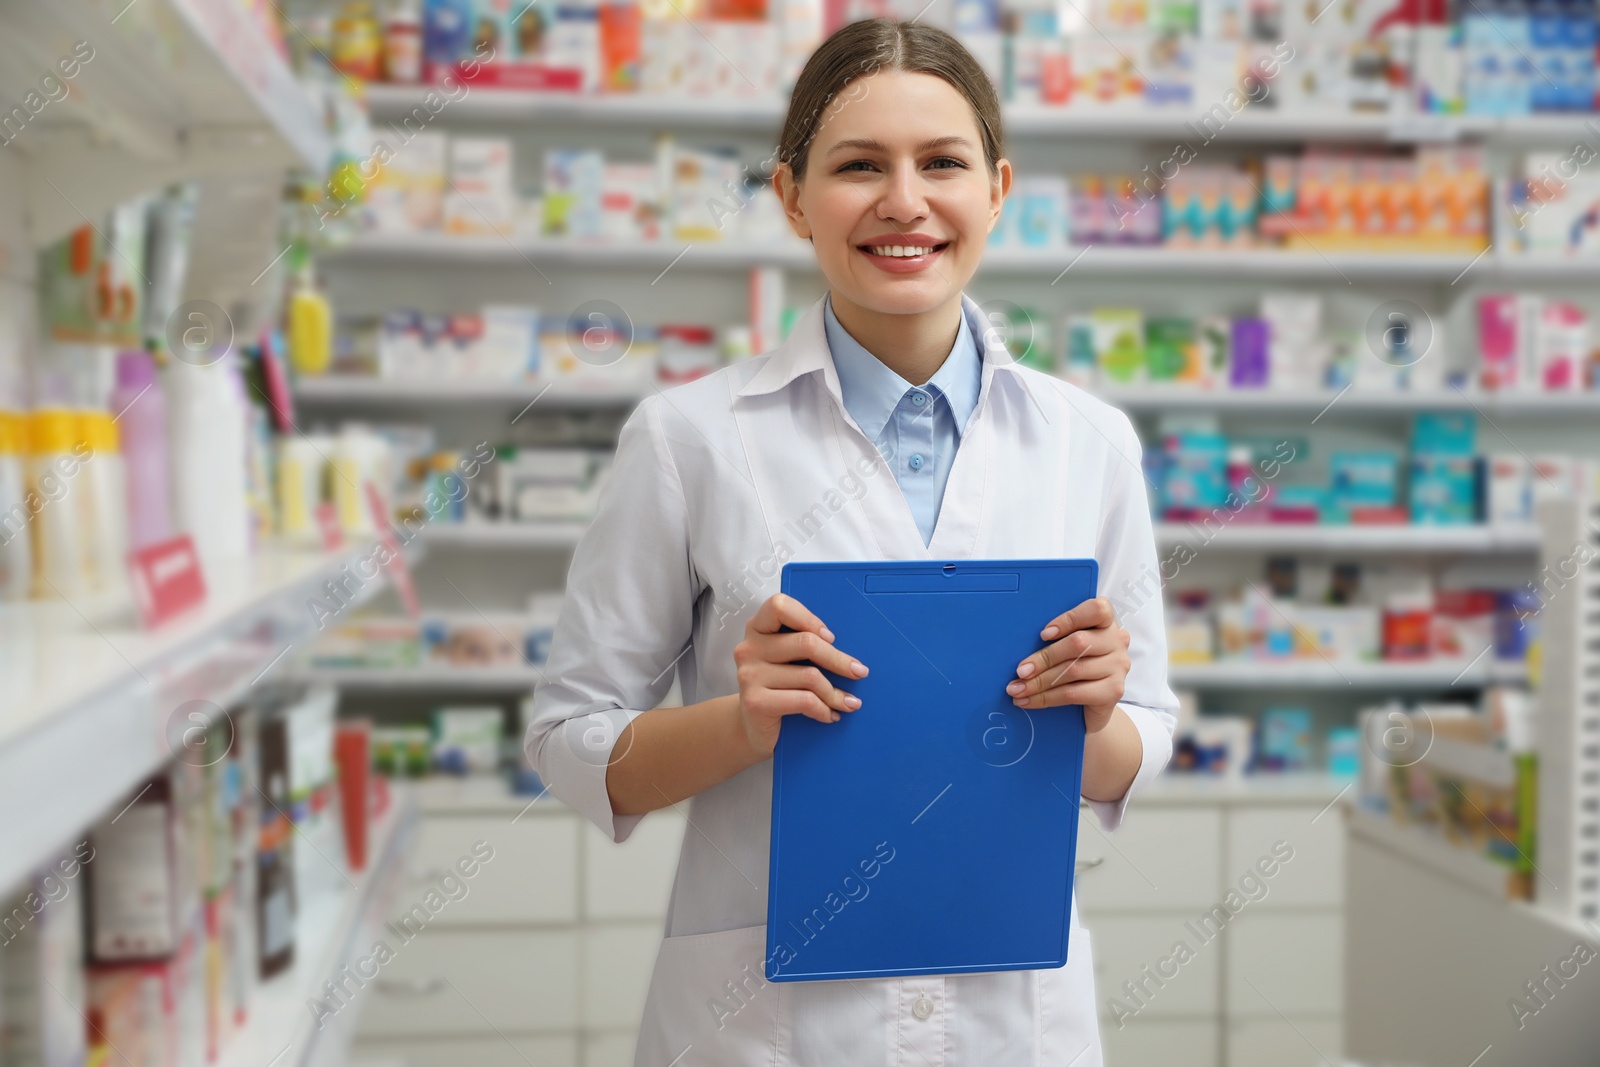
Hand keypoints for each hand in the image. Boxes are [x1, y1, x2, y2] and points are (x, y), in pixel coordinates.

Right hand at [733, 593, 868, 757]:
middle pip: (805, 642)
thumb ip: (803, 646)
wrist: (753, 727)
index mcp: (757, 628)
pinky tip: (830, 715)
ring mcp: (749, 675)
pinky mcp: (755, 702)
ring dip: (835, 693)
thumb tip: (849, 654)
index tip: (830, 637)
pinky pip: (804, 701)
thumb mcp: (787, 661)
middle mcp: (749, 648)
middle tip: (859, 672)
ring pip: (809, 676)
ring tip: (848, 703)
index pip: (779, 605)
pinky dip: (824, 709)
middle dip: (839, 660)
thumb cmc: (778, 689)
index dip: (809, 619)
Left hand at [1005, 597, 1129, 732]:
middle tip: (1020, 670)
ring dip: (1039, 682)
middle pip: (1078, 643)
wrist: (1090, 704)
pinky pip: (1074, 693)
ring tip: (1017, 688)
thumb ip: (1055, 637)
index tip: (1043, 634)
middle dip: (1044, 658)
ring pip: (1073, 670)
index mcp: (1106, 621)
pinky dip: (1046, 698)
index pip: (1096, 610)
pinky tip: (1029, 701)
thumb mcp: (1067, 646)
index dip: (1069, 619)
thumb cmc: (1074, 665)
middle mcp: (1117, 640)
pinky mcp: (1114, 691)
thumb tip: (1019, 644)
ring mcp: (1118, 666)